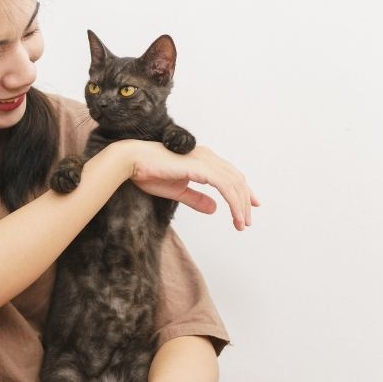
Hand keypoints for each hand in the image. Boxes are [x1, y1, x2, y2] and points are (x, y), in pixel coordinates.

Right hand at [110, 139, 259, 230]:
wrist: (133, 162)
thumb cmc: (149, 173)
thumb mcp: (177, 191)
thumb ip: (196, 199)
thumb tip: (214, 209)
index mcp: (203, 159)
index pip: (230, 175)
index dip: (243, 192)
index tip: (250, 207)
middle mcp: (208, 157)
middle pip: (237, 179)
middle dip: (244, 202)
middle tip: (245, 222)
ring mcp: (206, 161)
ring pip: (234, 184)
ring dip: (240, 206)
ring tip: (241, 224)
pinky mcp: (201, 168)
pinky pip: (225, 187)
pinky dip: (233, 203)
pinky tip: (235, 217)